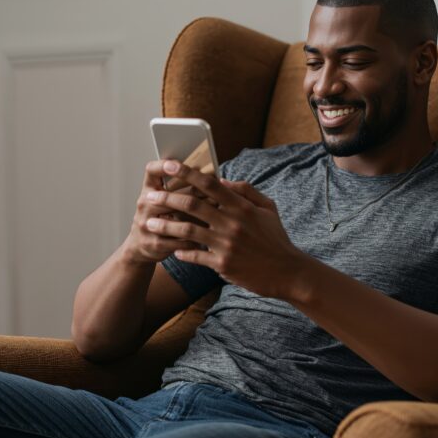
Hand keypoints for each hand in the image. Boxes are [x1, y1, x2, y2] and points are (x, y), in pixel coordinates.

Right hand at [123, 160, 211, 264]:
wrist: (139, 246)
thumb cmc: (159, 219)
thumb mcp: (164, 201)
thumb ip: (182, 189)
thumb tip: (211, 177)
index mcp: (148, 190)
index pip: (151, 171)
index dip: (163, 165)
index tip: (178, 164)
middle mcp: (144, 205)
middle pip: (169, 196)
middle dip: (193, 195)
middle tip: (214, 196)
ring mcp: (147, 224)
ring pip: (175, 220)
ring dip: (196, 219)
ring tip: (213, 218)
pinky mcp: (154, 243)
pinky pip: (179, 239)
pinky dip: (194, 239)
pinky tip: (206, 238)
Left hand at [142, 159, 307, 299]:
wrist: (288, 273)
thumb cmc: (276, 239)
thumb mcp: (268, 208)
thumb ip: (246, 191)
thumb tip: (223, 180)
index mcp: (242, 207)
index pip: (210, 184)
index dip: (187, 172)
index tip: (169, 165)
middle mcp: (232, 223)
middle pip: (192, 204)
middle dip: (167, 198)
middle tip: (148, 197)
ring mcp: (226, 244)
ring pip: (188, 230)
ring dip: (166, 225)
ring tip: (149, 223)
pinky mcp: (223, 265)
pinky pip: (195, 256)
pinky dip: (182, 251)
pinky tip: (173, 249)